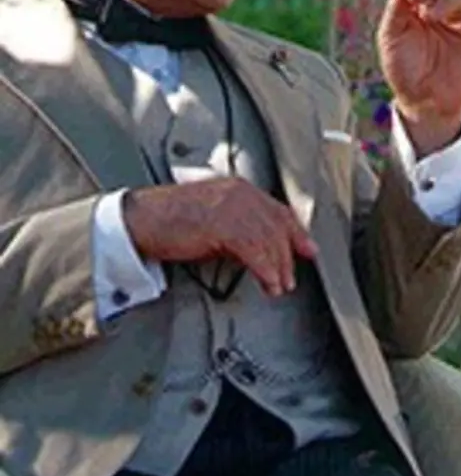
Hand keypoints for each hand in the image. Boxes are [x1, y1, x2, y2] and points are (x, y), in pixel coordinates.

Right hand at [122, 178, 318, 296]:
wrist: (138, 220)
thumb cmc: (169, 221)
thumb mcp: (213, 219)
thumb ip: (239, 228)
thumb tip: (260, 250)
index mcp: (239, 189)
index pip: (278, 210)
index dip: (295, 232)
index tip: (308, 249)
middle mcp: (240, 193)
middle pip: (278, 226)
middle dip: (289, 255)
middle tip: (291, 277)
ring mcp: (232, 206)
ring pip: (269, 240)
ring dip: (278, 268)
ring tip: (280, 287)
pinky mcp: (222, 224)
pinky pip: (254, 251)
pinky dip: (266, 270)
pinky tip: (269, 283)